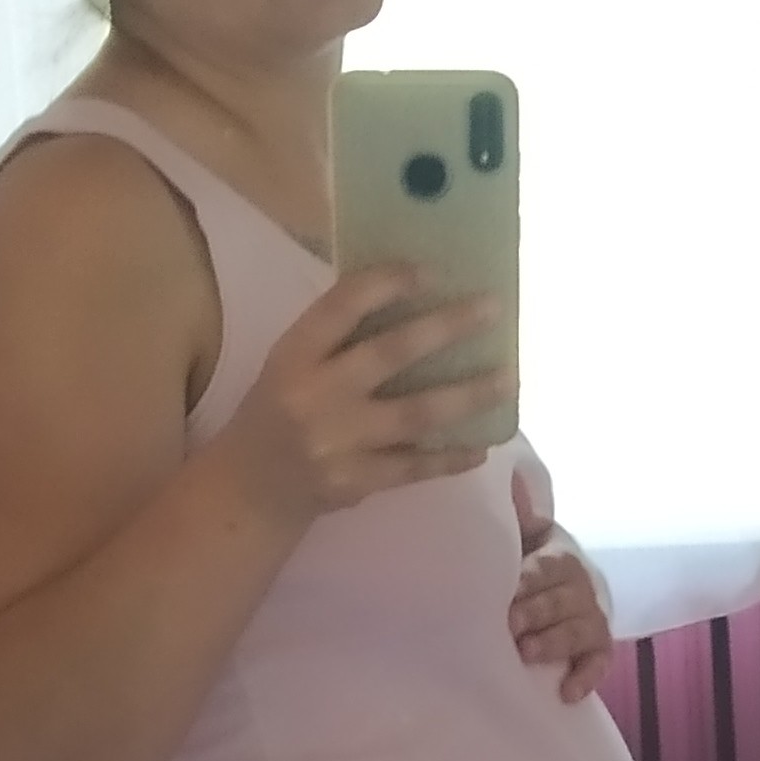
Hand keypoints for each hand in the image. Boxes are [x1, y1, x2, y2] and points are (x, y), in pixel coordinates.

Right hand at [216, 258, 516, 529]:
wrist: (250, 489)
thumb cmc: (277, 411)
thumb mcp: (288, 364)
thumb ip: (335, 338)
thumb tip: (409, 297)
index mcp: (294, 355)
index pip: (343, 306)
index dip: (388, 283)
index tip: (433, 271)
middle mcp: (316, 395)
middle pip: (391, 353)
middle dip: (446, 328)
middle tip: (492, 309)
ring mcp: (339, 442)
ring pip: (416, 413)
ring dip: (469, 394)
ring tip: (509, 377)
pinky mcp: (357, 482)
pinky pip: (415, 465)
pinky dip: (450, 456)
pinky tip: (481, 445)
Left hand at [509, 531, 614, 703]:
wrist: (567, 583)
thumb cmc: (533, 561)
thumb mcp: (527, 535)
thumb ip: (518, 519)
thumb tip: (508, 484)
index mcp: (561, 557)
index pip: (548, 567)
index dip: (529, 580)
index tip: (509, 592)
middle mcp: (582, 587)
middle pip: (562, 600)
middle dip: (537, 612)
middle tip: (511, 625)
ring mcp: (593, 618)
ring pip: (579, 631)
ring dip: (554, 642)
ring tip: (527, 653)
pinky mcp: (600, 646)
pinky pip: (600, 662)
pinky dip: (587, 677)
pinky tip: (568, 692)